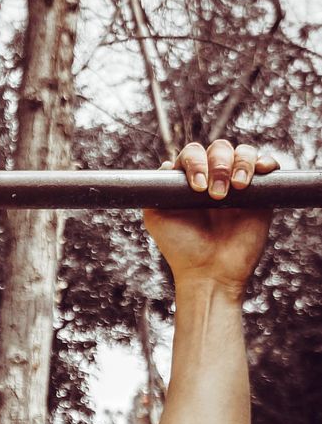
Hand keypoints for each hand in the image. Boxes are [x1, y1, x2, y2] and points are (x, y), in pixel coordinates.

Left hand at [143, 140, 279, 294]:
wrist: (210, 274)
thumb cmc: (182, 249)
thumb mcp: (156, 218)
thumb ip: (155, 190)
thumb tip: (168, 164)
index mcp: (190, 180)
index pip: (193, 153)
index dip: (196, 162)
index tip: (197, 188)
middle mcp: (214, 178)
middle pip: (220, 149)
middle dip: (219, 165)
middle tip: (216, 195)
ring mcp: (238, 184)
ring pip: (244, 153)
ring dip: (242, 163)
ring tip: (237, 188)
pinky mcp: (260, 194)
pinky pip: (267, 166)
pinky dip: (266, 162)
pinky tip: (261, 171)